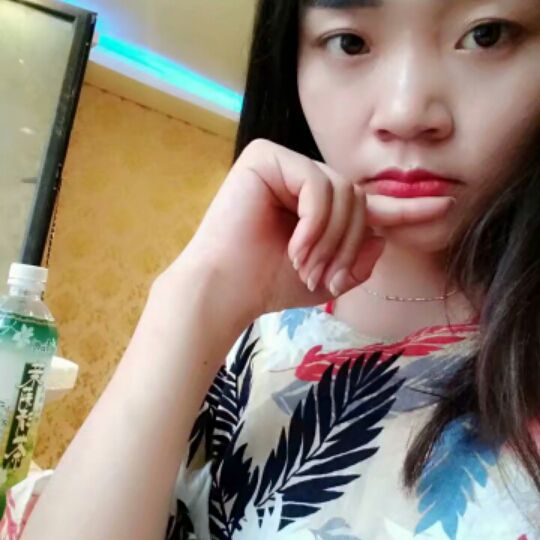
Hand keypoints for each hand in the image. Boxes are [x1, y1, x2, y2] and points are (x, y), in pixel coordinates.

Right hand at [168, 139, 454, 318]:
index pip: (364, 201)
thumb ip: (359, 259)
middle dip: (350, 244)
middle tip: (327, 280)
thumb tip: (384, 239)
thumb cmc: (268, 284)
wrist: (226, 290)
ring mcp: (282, 163)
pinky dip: (315, 223)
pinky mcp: (265, 158)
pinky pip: (317, 185)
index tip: (443, 207)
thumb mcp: (327, 276)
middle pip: (356, 197)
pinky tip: (296, 249)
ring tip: (308, 269)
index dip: (403, 206)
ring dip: (332, 240)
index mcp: (313, 200)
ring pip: (341, 191)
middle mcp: (299, 176)